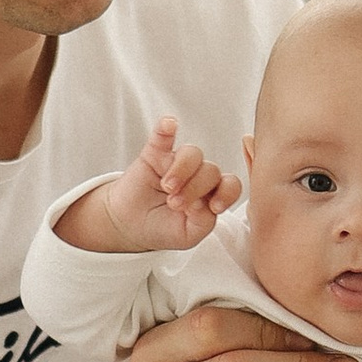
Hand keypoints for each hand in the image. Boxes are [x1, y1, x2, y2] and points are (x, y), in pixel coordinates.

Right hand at [99, 113, 241, 252]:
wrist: (130, 226)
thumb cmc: (164, 229)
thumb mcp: (189, 236)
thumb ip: (204, 222)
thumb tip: (206, 203)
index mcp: (212, 195)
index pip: (231, 186)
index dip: (227, 193)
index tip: (214, 207)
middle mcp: (199, 176)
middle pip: (210, 171)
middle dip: (195, 188)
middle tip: (175, 204)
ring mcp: (177, 163)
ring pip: (192, 154)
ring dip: (181, 170)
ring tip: (167, 187)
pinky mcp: (155, 153)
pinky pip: (163, 135)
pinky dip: (166, 128)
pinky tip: (168, 126)